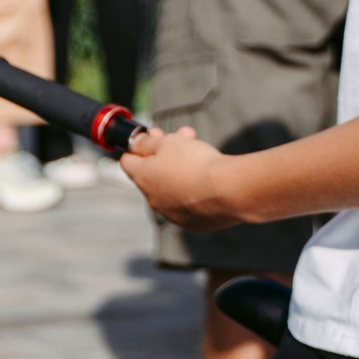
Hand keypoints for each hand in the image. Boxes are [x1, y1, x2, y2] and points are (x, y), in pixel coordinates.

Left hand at [120, 125, 243, 230]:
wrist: (231, 190)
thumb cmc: (196, 162)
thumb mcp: (168, 142)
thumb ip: (147, 143)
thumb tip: (135, 145)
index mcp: (142, 179)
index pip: (127, 161)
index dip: (138, 146)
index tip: (154, 135)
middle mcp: (153, 200)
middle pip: (153, 173)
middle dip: (165, 153)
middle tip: (181, 137)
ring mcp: (174, 214)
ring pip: (172, 186)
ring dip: (181, 169)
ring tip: (201, 151)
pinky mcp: (195, 223)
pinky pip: (190, 202)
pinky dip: (196, 189)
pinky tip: (210, 177)